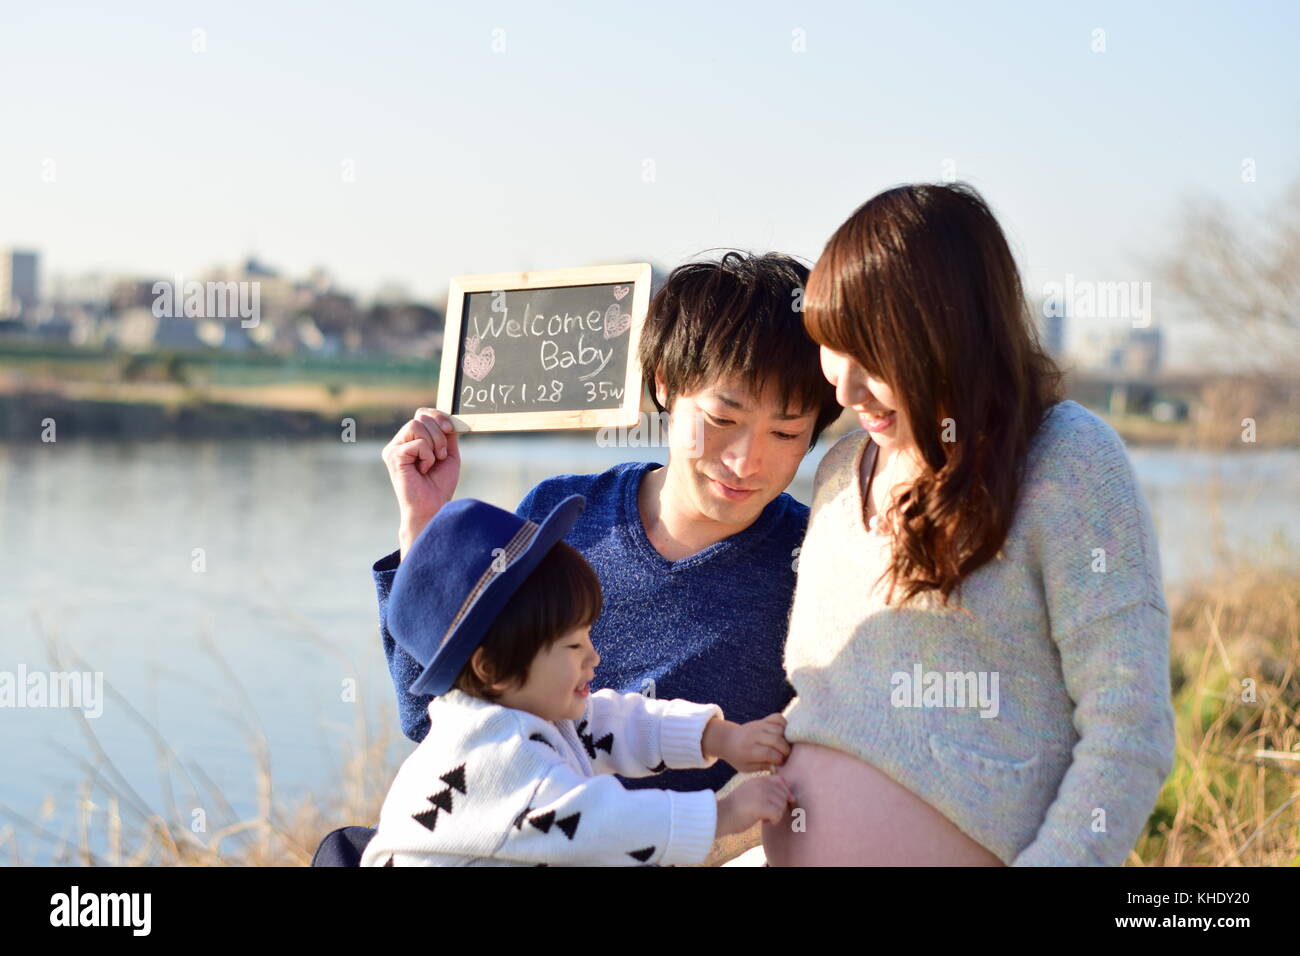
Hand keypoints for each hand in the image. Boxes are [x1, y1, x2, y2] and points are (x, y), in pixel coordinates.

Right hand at [380, 407, 461, 556]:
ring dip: (434, 444)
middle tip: (441, 455)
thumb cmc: (439, 484)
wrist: (432, 506)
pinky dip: (427, 456)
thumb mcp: (448, 454)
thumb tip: (449, 416)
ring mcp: (393, 448)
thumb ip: (447, 434)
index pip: (422, 414)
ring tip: (432, 463)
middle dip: (439, 434)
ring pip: (417, 425)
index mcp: (410, 440)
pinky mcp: (393, 456)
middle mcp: (399, 442)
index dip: (438, 416)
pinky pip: (417, 443)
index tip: (450, 429)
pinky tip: (423, 470)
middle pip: (421, 417)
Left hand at [713, 713, 790, 772]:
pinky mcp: (763, 720)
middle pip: (776, 740)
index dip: (779, 759)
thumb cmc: (739, 757)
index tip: (781, 764)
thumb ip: (762, 767)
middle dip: (786, 750)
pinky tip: (784, 734)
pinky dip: (785, 725)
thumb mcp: (746, 768)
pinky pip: (778, 718)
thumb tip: (778, 767)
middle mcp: (754, 736)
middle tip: (786, 756)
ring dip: (787, 739)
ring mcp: (759, 725)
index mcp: (748, 750)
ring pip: (779, 729)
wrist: (728, 739)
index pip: (769, 753)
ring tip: (785, 747)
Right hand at [715, 775, 793, 837]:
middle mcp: (761, 783)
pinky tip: (762, 820)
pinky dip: (773, 821)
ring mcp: (761, 794)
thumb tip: (791, 796)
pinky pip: (777, 815)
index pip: (781, 781)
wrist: (720, 815)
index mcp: (759, 779)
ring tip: (762, 816)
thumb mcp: (751, 792)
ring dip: (775, 815)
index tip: (776, 803)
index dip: (784, 793)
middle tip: (766, 812)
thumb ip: (767, 790)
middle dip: (779, 806)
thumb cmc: (736, 808)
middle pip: (784, 795)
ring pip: (782, 806)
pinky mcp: (761, 806)